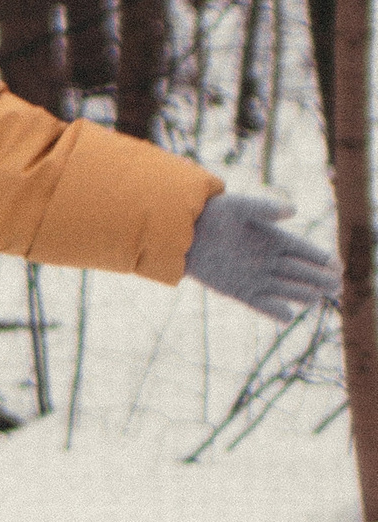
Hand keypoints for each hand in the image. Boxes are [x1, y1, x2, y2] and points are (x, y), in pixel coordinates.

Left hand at [184, 191, 339, 324]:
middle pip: (304, 273)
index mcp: (275, 238)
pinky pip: (265, 306)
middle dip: (322, 279)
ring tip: (313, 296)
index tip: (338, 267)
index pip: (308, 252)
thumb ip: (265, 207)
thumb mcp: (239, 207)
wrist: (184, 233)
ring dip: (303, 294)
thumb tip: (293, 209)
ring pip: (289, 290)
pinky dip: (276, 311)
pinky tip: (286, 314)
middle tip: (335, 286)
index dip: (325, 260)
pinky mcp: (242, 292)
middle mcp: (271, 260)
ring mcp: (258, 277)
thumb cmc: (213, 214)